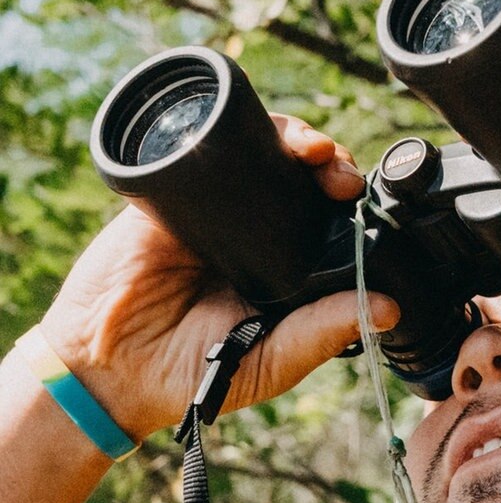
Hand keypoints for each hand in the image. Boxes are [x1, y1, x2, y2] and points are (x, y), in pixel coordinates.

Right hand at [39, 116, 398, 441]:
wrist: (108, 369)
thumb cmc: (193, 372)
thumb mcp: (271, 361)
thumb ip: (322, 334)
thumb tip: (390, 310)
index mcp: (288, 267)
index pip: (331, 221)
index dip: (354, 206)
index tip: (365, 204)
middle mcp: (257, 232)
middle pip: (305, 178)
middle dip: (333, 164)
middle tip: (341, 179)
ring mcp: (216, 210)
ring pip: (263, 153)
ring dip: (295, 139)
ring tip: (312, 152)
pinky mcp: (172, 195)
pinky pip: (202, 148)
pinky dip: (229, 130)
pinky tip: (256, 134)